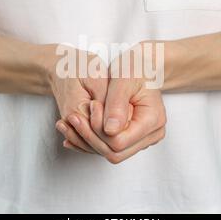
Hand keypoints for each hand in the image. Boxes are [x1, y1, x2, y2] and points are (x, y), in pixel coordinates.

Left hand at [59, 42, 166, 162]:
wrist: (142, 65)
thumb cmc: (134, 67)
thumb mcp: (124, 79)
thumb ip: (117, 105)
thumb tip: (110, 130)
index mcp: (153, 119)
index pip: (119, 141)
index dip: (98, 130)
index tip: (89, 107)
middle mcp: (151, 134)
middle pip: (116, 152)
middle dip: (90, 138)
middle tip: (72, 118)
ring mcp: (143, 139)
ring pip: (111, 153)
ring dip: (88, 141)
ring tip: (67, 124)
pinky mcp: (133, 138)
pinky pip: (110, 148)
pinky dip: (91, 140)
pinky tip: (73, 131)